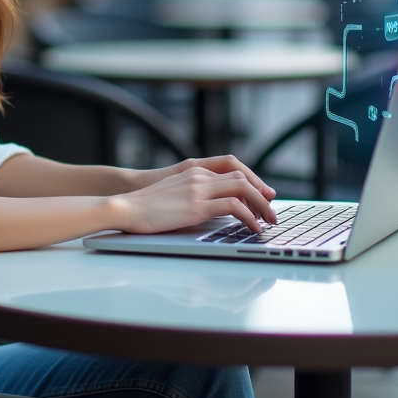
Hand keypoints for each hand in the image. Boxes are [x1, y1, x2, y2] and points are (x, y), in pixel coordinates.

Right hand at [109, 164, 277, 234]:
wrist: (126, 206)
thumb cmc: (145, 206)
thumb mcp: (172, 193)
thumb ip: (190, 192)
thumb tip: (208, 207)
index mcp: (193, 171)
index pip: (232, 170)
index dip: (251, 181)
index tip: (262, 196)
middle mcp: (199, 176)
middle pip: (241, 177)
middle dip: (260, 193)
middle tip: (271, 210)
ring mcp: (198, 190)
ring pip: (242, 189)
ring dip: (260, 205)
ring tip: (268, 221)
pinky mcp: (197, 206)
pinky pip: (233, 207)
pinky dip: (249, 217)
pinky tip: (253, 228)